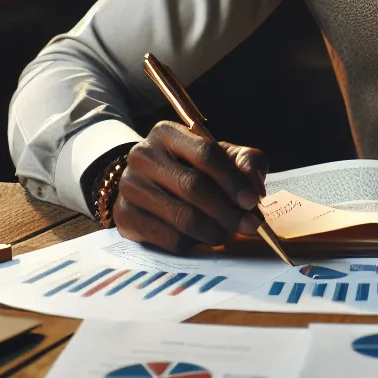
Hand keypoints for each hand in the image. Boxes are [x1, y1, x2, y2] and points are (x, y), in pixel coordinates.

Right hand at [112, 121, 268, 253]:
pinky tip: (199, 239)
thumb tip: (253, 187)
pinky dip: (191, 244)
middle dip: (227, 210)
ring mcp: (129, 186)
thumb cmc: (194, 169)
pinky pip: (167, 239)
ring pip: (182, 217)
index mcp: (167, 133)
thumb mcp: (223, 156)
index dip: (233, 180)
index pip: (205, 154)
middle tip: (248, 225)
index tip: (252, 201)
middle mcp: (143, 155)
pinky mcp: (124, 216)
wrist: (148, 184)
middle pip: (193, 186)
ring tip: (225, 233)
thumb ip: (246, 162)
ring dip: (213, 231)